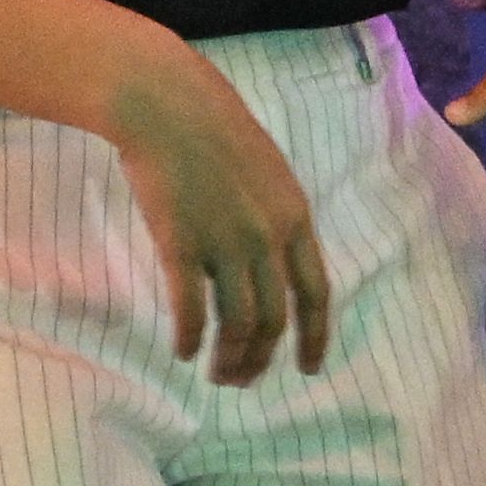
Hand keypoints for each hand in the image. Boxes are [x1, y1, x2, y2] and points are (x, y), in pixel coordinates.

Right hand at [90, 35, 331, 384]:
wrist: (169, 105)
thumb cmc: (216, 133)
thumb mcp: (269, 175)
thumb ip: (278, 221)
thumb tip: (276, 267)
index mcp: (296, 218)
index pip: (315, 294)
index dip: (315, 337)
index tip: (308, 368)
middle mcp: (268, 237)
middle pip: (274, 319)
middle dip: (261, 359)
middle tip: (244, 380)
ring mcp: (225, 243)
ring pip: (236, 324)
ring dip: (228, 359)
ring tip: (217, 375)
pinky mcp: (181, 245)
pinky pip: (191, 310)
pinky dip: (191, 338)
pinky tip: (184, 351)